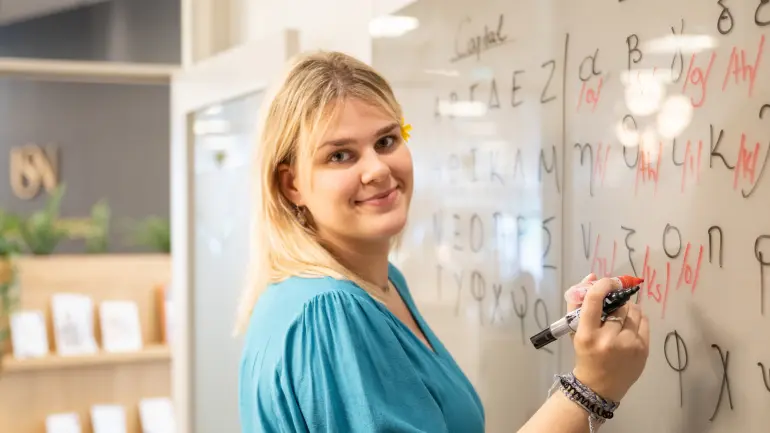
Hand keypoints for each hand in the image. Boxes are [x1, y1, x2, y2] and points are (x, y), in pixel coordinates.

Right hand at [568, 274, 649, 401]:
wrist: (598, 387)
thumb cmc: (584, 355)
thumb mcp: (575, 331)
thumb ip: (578, 302)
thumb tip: (592, 276)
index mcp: (587, 334)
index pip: (595, 299)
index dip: (603, 284)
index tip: (609, 281)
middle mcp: (608, 339)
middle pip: (619, 305)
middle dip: (616, 302)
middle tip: (613, 307)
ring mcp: (628, 345)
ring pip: (634, 312)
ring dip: (628, 309)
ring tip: (621, 317)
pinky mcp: (643, 350)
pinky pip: (644, 322)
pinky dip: (637, 319)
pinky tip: (630, 325)